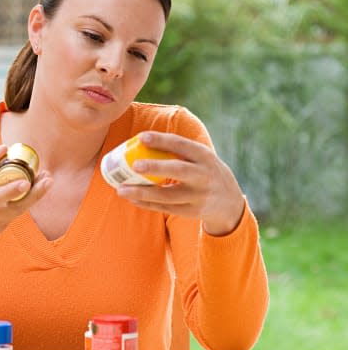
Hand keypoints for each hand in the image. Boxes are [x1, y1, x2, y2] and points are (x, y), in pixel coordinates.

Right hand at [0, 145, 51, 248]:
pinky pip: (13, 215)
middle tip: (48, 178)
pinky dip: (22, 203)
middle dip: (34, 195)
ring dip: (33, 197)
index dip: (10, 191)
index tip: (26, 181)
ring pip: (17, 213)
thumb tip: (6, 148)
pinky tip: (28, 188)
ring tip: (45, 179)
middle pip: (13, 209)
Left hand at [116, 132, 244, 235]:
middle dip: (155, 168)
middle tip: (134, 165)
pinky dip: (146, 204)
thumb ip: (179, 150)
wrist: (229, 201)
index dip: (161, 140)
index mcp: (204, 156)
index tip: (141, 137)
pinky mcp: (191, 212)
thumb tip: (139, 141)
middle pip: (178, 170)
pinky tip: (131, 198)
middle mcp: (203, 176)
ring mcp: (198, 196)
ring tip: (121, 189)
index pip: (182, 145)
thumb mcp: (201, 157)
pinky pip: (164, 208)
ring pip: (167, 195)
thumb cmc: (204, 171)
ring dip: (142, 193)